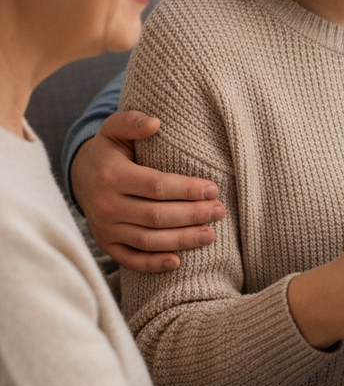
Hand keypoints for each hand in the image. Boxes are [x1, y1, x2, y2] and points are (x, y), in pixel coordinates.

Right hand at [70, 110, 223, 272]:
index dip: (187, 189)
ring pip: (147, 240)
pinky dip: (153, 264)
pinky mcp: (106, 244)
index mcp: (112, 176)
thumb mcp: (115, 128)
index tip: (214, 189)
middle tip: (220, 212)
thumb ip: (133, 121)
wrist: (81, 175)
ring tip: (210, 235)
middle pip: (156, 216)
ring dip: (181, 240)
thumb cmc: (110, 149)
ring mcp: (105, 228)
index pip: (156, 186)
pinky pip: (130, 259)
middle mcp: (106, 205)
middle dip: (192, 215)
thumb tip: (155, 122)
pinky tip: (178, 261)